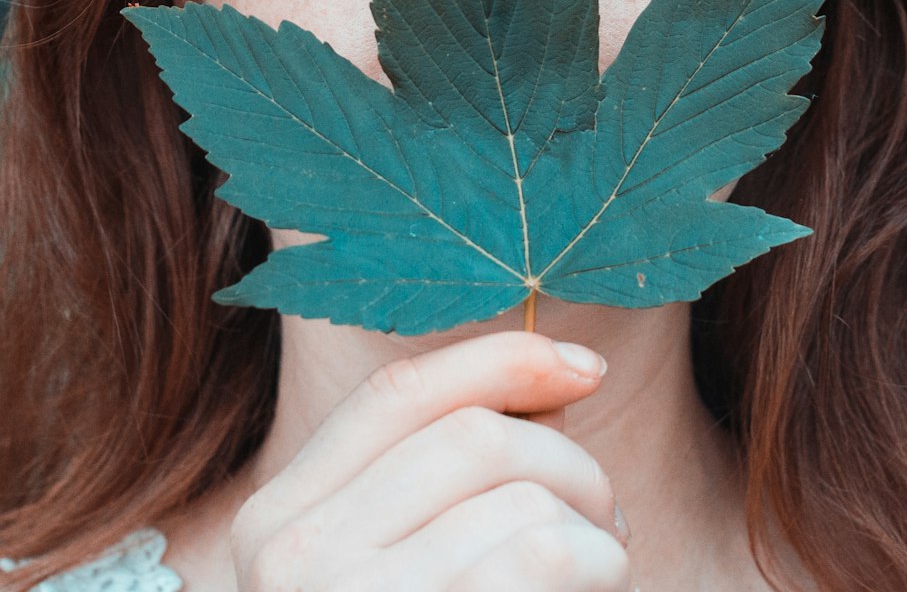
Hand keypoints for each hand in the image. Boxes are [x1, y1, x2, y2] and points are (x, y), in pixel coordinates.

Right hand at [232, 330, 633, 589]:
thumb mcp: (389, 564)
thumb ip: (440, 479)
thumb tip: (556, 377)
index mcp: (278, 521)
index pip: (395, 395)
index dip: (497, 360)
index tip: (580, 366)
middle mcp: (297, 557)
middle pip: (472, 436)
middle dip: (567, 459)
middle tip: (604, 510)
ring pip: (520, 494)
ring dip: (593, 521)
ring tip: (600, 563)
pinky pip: (539, 552)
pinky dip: (594, 559)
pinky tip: (598, 583)